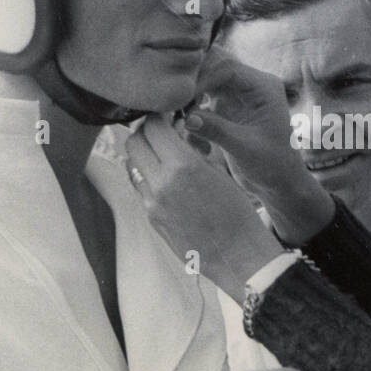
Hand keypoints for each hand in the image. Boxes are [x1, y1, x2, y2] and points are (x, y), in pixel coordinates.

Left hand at [126, 114, 285, 298]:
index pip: (153, 127)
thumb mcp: (219, 172)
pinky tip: (167, 179)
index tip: (166, 114)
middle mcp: (162, 182)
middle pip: (134, 142)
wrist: (237, 256)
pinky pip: (141, 188)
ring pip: (133, 165)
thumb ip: (193, 151)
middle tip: (159, 130)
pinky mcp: (151, 218)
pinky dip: (149, 176)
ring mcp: (152, 203)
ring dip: (144, 154)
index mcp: (183, 166)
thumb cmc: (237, 213)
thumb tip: (176, 133)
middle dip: (145, 131)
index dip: (158, 116)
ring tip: (162, 154)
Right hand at [181, 46, 334, 244]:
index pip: (226, 66)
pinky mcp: (224, 110)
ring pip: (202, 85)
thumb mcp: (245, 149)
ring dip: (190, 106)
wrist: (279, 184)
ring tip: (186, 132)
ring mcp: (235, 97)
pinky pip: (199, 105)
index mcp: (263, 86)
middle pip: (211, 68)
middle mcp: (249, 86)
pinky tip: (201, 149)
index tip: (184, 99)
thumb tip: (187, 119)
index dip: (202, 79)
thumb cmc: (273, 166)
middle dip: (191, 88)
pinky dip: (193, 123)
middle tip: (175, 109)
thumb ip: (218, 131)